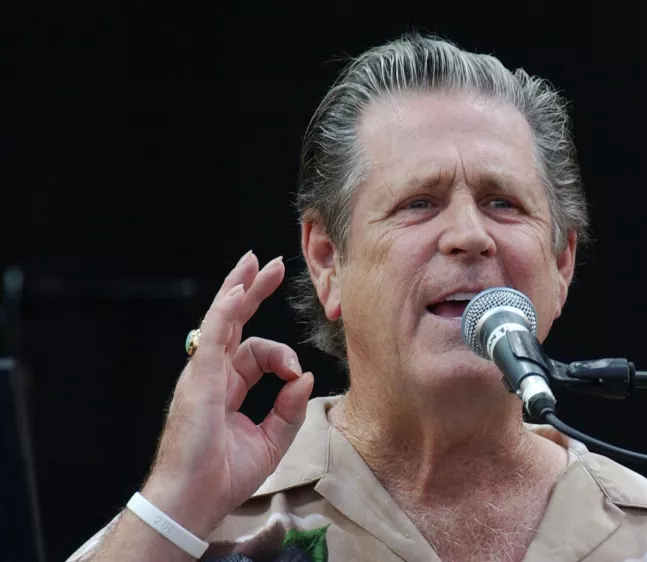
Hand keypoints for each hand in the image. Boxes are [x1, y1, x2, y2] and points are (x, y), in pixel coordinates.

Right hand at [140, 251, 313, 536]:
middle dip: (252, 290)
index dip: (282, 356)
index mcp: (226, 388)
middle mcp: (212, 375)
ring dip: (239, 288)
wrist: (195, 499)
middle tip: (270, 264)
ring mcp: (202, 374)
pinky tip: (239, 291)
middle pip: (233, 322)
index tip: (297, 373)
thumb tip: (305, 377)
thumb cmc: (224, 476)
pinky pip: (212, 336)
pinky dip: (225, 311)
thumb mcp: (272, 441)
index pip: (254, 353)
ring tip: (255, 263)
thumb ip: (290, 408)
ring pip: (221, 319)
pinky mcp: (198, 379)